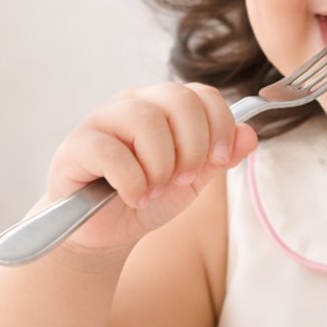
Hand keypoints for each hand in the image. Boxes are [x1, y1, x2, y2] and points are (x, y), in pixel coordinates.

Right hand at [43, 82, 258, 258]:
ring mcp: (102, 120)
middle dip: (192, 146)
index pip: (202, 94)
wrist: (104, 232)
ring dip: (161, 165)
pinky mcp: (76, 146)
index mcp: (163, 106)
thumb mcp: (192, 181)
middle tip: (183, 179)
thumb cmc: (145, 199)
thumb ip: (220, 158)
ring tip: (155, 190)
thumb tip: (250, 134)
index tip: (219, 160)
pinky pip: (111, 151)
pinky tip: (133, 197)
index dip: (219, 125)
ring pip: (145, 120)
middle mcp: (133, 104)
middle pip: (178, 98)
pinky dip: (132, 181)